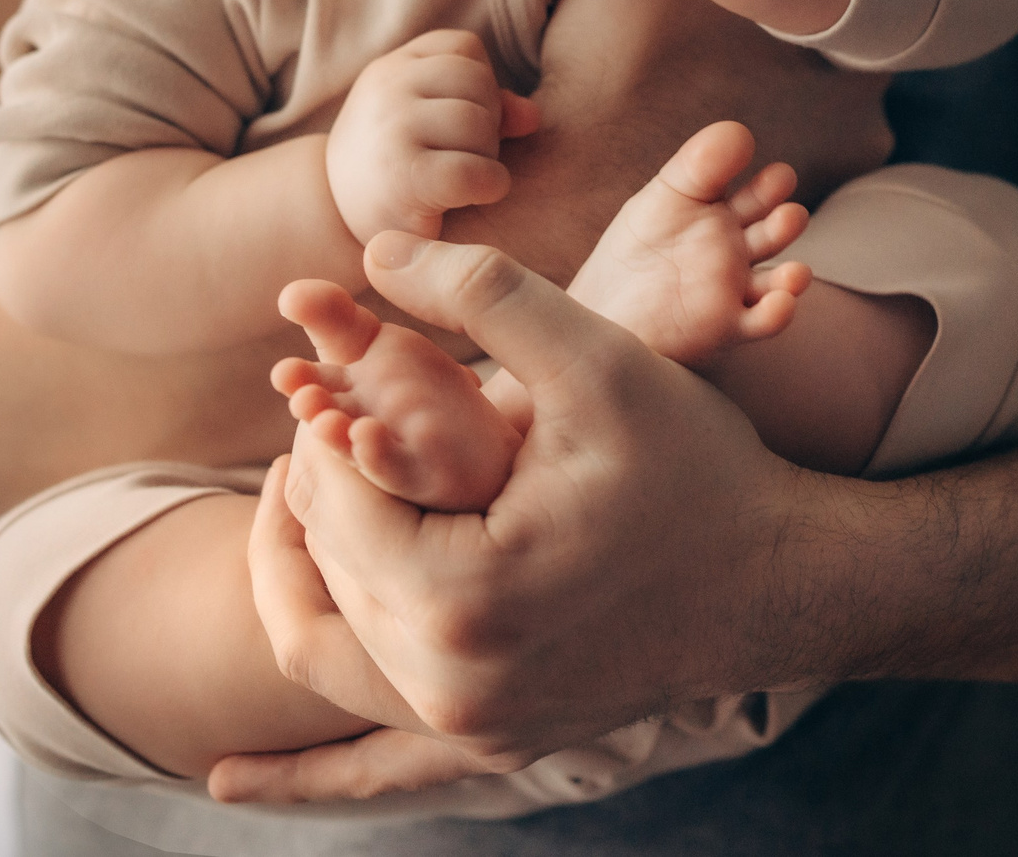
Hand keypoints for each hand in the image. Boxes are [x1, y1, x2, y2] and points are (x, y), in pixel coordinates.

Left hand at [222, 231, 815, 795]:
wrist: (784, 579)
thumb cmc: (698, 465)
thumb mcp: (596, 358)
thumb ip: (482, 292)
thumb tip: (371, 251)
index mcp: (463, 598)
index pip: (335, 496)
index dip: (323, 421)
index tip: (336, 369)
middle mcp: (454, 688)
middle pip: (327, 568)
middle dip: (316, 479)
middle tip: (323, 408)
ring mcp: (473, 728)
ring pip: (328, 648)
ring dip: (304, 565)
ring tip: (305, 487)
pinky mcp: (492, 744)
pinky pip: (370, 750)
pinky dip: (309, 752)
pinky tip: (233, 766)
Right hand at [326, 31, 540, 244]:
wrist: (332, 224)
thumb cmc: (391, 168)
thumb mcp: (425, 121)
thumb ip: (482, 105)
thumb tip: (532, 116)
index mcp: (391, 68)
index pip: (465, 47)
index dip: (479, 84)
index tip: (460, 122)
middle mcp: (387, 89)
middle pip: (477, 82)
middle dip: (486, 121)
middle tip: (464, 155)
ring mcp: (393, 129)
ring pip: (480, 123)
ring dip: (487, 155)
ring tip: (463, 176)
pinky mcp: (405, 178)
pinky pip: (476, 170)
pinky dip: (490, 184)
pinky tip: (474, 195)